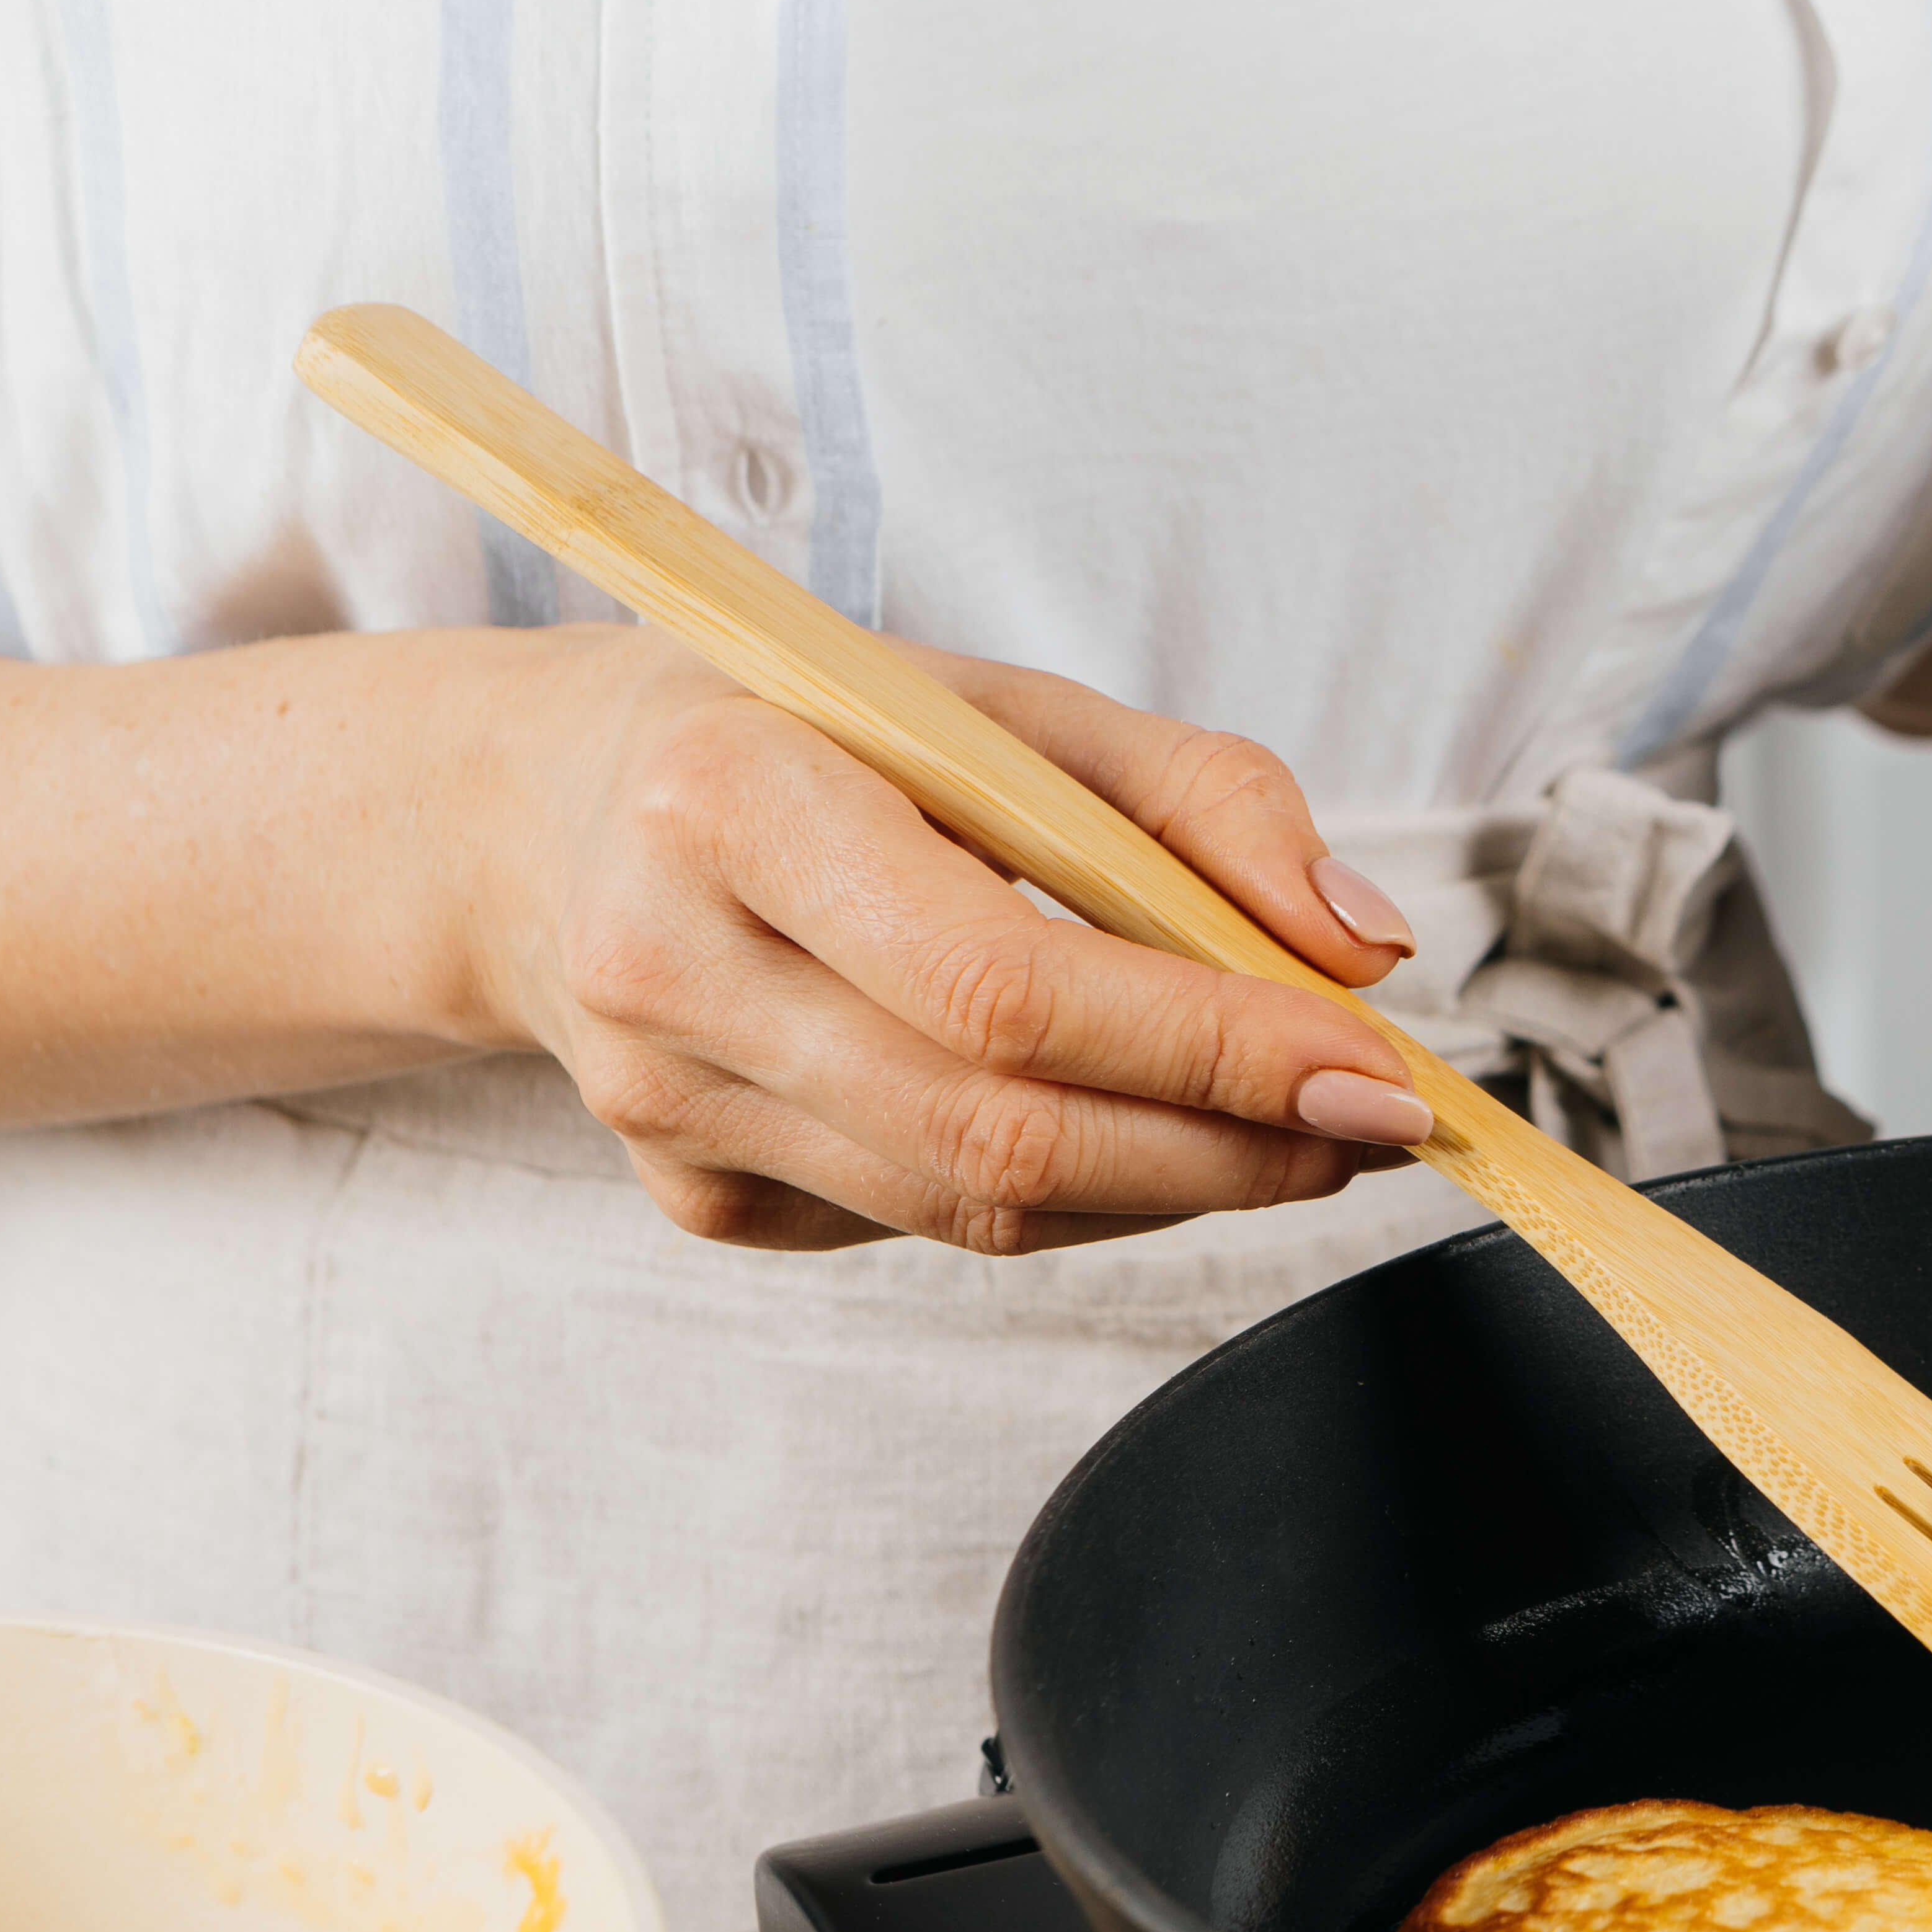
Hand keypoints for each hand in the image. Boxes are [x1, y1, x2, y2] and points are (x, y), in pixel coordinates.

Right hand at [468, 628, 1431, 1252]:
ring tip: (1297, 1133)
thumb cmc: (811, 736)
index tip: (1375, 1067)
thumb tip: (1359, 946)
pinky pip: (934, 1227)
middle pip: (1002, 1131)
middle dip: (1229, 1147)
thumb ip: (1199, 800)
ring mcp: (665, 1107)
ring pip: (981, 1210)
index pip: (1004, 986)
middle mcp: (668, 969)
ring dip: (1179, 1188)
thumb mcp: (999, 705)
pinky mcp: (693, 1196)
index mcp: (728, 799)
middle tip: (1376, 1124)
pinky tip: (1136, 1134)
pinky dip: (1079, 1199)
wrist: (555, 812)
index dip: (1209, 1048)